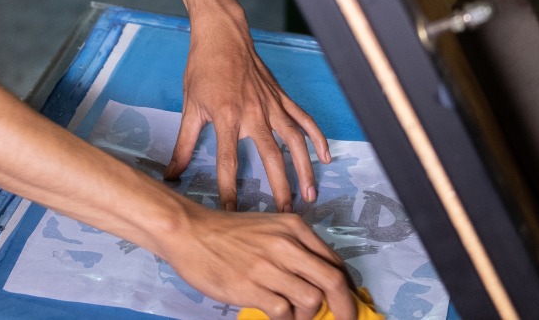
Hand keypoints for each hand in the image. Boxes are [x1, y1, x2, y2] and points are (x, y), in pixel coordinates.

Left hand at [164, 13, 330, 211]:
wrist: (222, 34)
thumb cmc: (202, 68)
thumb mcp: (190, 107)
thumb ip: (184, 144)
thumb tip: (171, 174)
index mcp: (227, 116)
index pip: (228, 161)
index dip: (229, 189)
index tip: (232, 213)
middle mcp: (254, 112)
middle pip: (271, 157)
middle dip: (279, 188)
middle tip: (284, 215)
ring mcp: (272, 104)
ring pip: (294, 141)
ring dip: (304, 169)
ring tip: (309, 195)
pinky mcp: (281, 96)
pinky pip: (303, 119)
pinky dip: (316, 137)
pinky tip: (324, 157)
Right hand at [165, 204, 356, 319]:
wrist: (190, 232)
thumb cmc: (228, 232)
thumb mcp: (269, 228)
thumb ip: (296, 249)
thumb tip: (321, 278)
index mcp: (294, 227)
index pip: (335, 262)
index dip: (348, 287)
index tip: (348, 301)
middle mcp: (286, 244)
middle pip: (333, 282)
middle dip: (345, 308)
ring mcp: (268, 266)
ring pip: (312, 300)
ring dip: (308, 316)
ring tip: (295, 316)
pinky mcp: (251, 287)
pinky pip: (283, 313)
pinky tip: (275, 314)